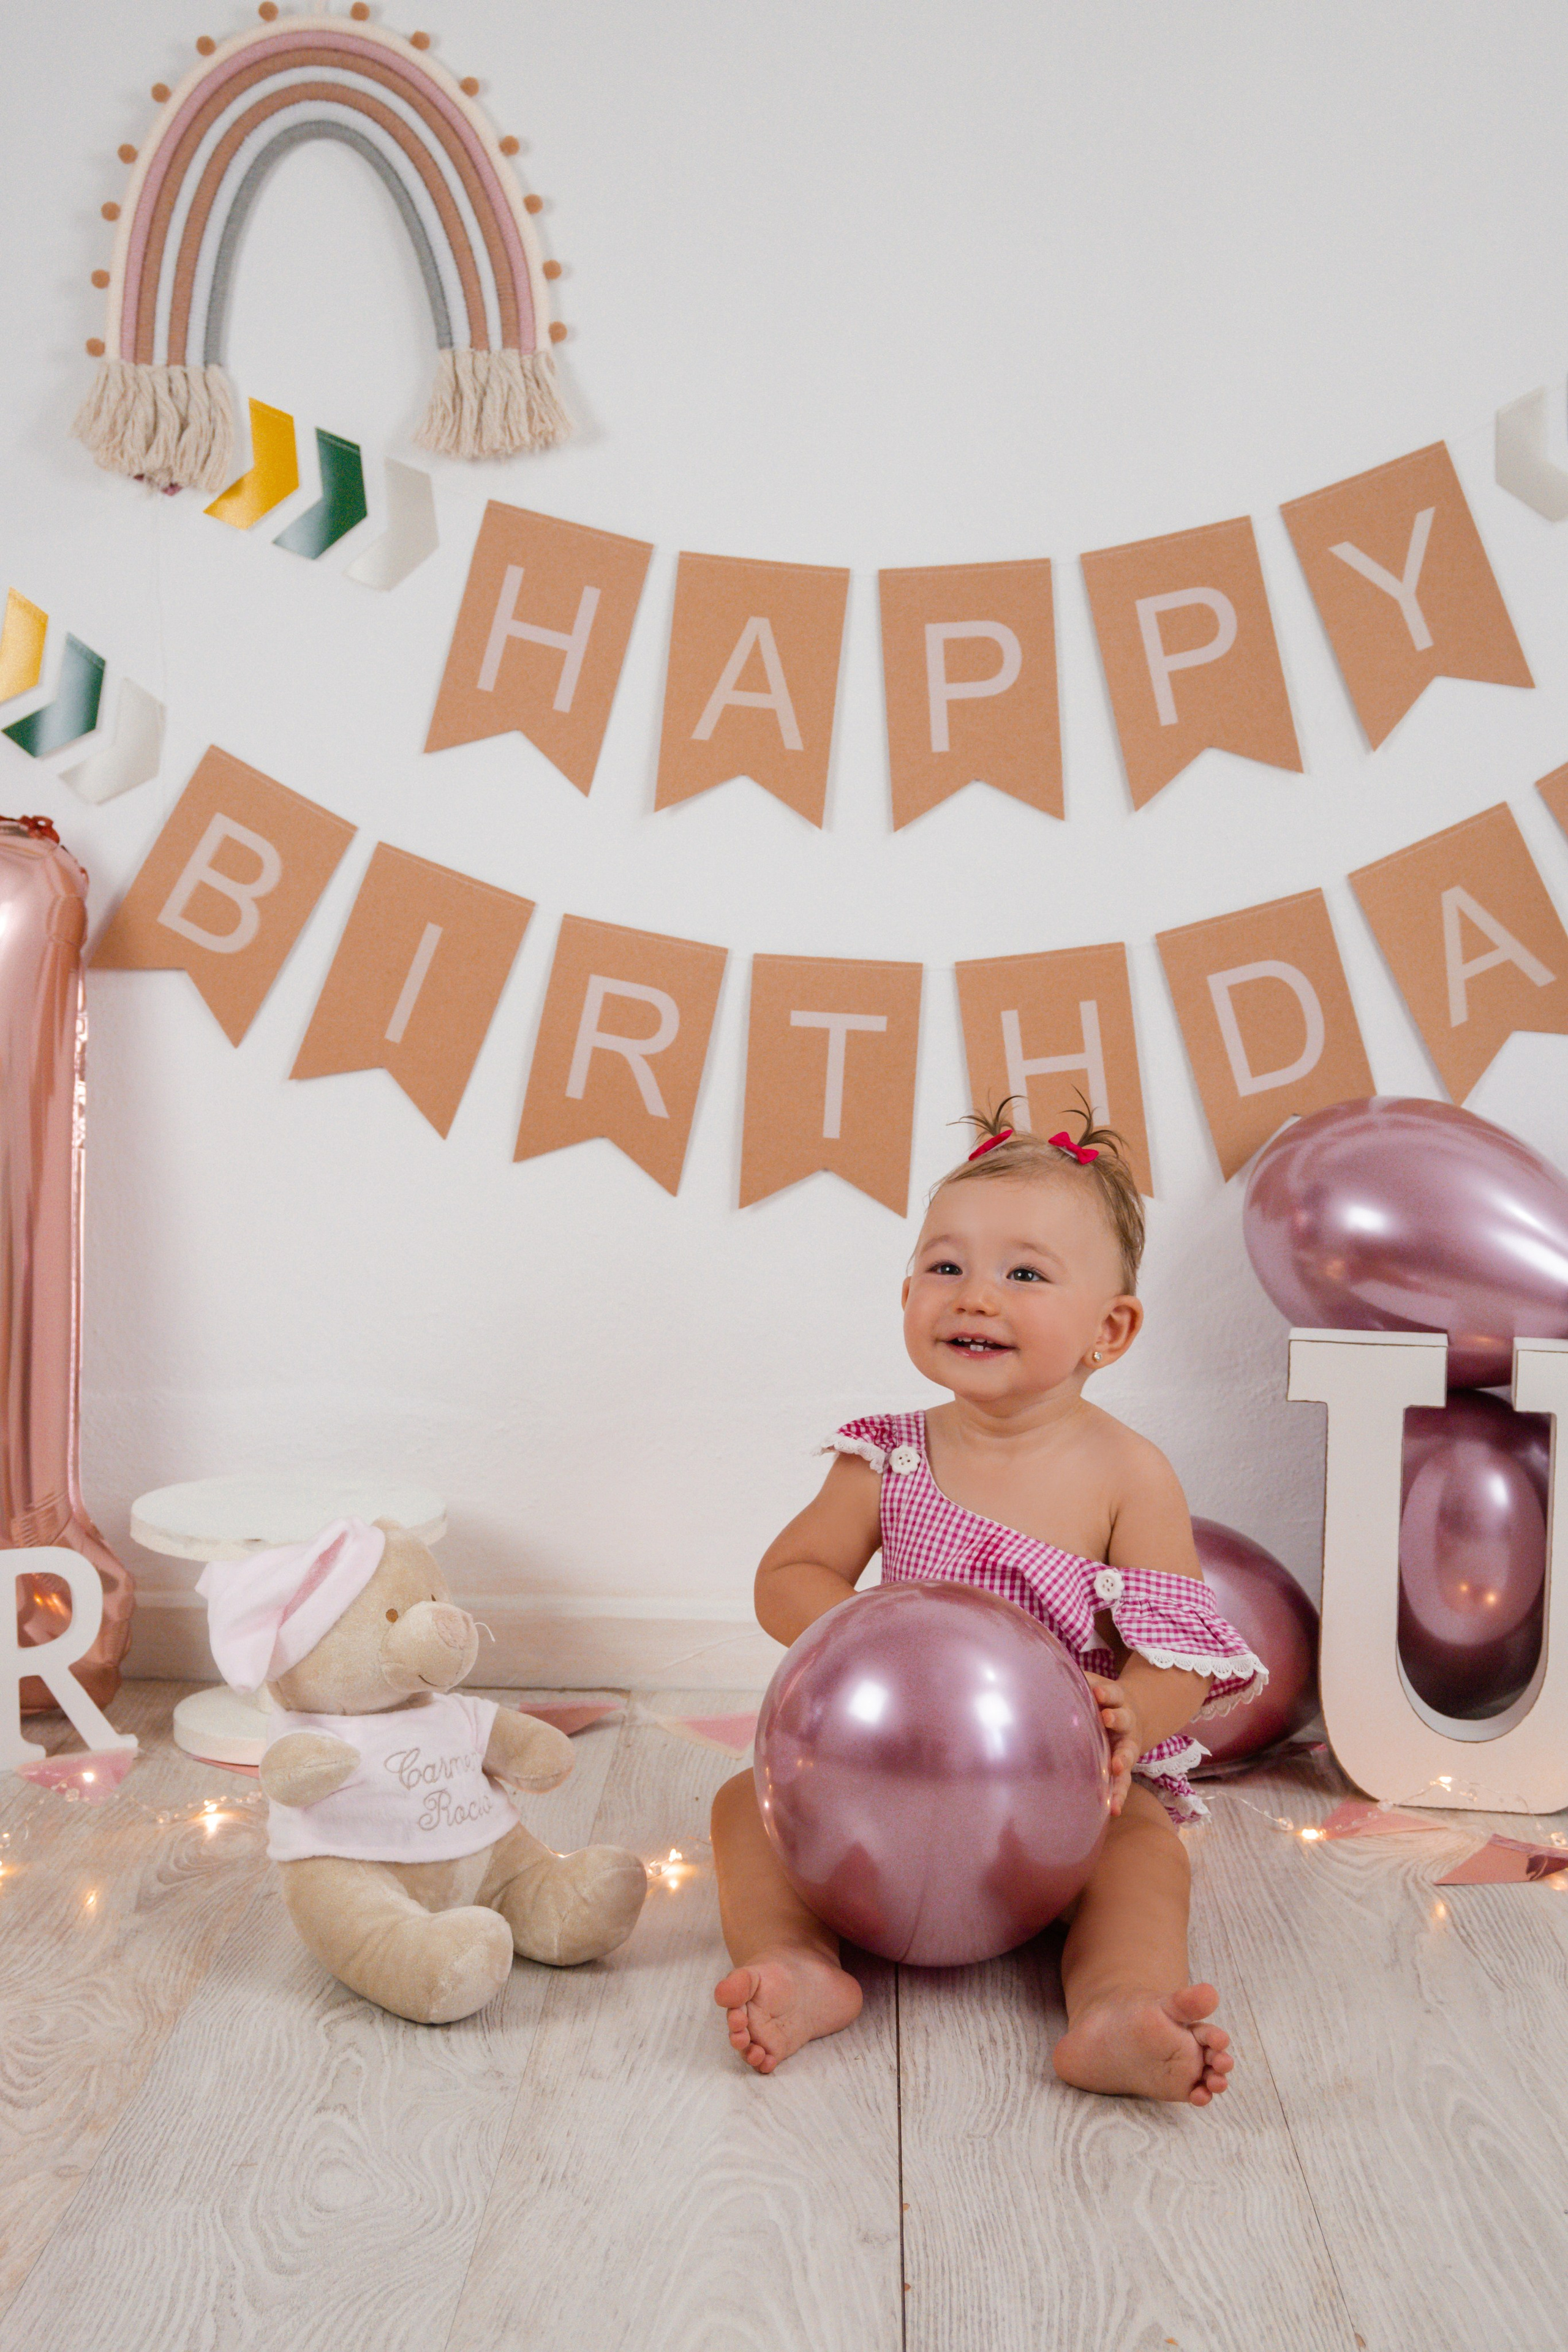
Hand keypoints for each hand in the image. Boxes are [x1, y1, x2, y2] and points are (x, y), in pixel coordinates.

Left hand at [1084, 1672, 1141, 1814]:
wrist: (1133, 1713)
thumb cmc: (1102, 1699)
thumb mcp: (1093, 1685)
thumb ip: (1075, 1682)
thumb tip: (1039, 1671)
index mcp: (1116, 1699)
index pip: (1112, 1693)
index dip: (1106, 1693)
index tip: (1097, 1693)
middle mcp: (1126, 1722)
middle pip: (1124, 1719)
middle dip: (1116, 1719)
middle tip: (1107, 1719)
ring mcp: (1127, 1746)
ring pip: (1128, 1753)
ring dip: (1123, 1760)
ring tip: (1117, 1767)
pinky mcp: (1124, 1768)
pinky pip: (1123, 1783)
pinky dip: (1119, 1795)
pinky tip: (1112, 1808)